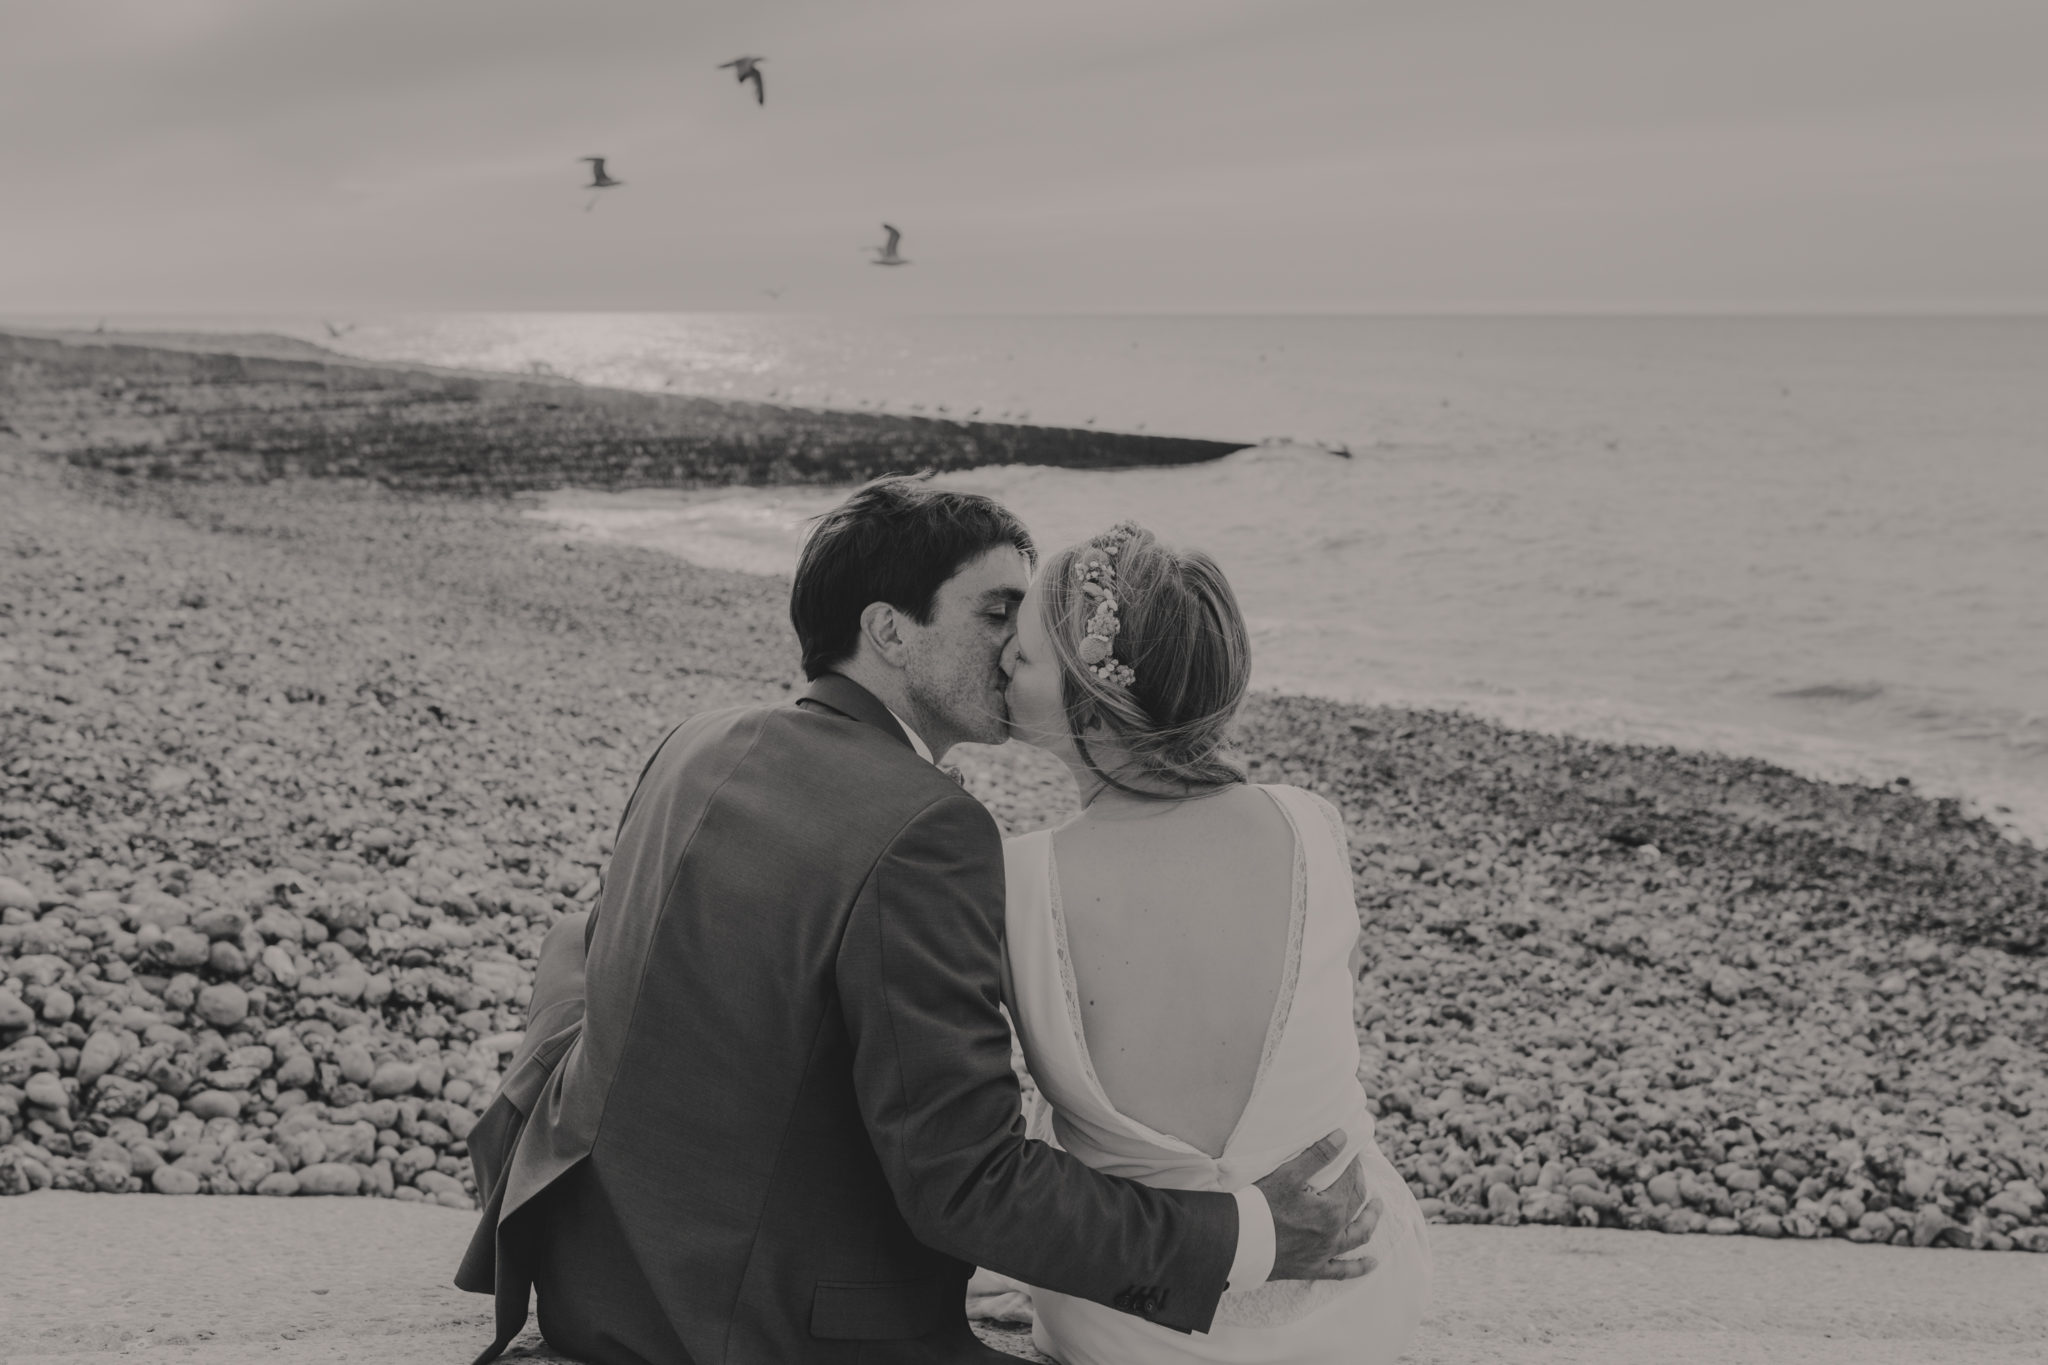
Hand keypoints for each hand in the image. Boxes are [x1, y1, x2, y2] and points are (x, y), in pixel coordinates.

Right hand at [1254, 1130, 1381, 1281]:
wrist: (1238, 1242)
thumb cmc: (1261, 1205)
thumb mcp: (1289, 1174)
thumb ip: (1319, 1155)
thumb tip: (1343, 1136)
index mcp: (1331, 1208)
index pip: (1348, 1180)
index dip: (1351, 1164)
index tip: (1351, 1152)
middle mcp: (1334, 1232)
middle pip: (1355, 1204)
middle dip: (1359, 1183)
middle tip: (1359, 1171)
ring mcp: (1325, 1252)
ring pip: (1357, 1236)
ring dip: (1370, 1221)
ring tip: (1377, 1208)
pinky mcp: (1313, 1268)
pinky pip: (1342, 1271)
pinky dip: (1359, 1268)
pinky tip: (1372, 1264)